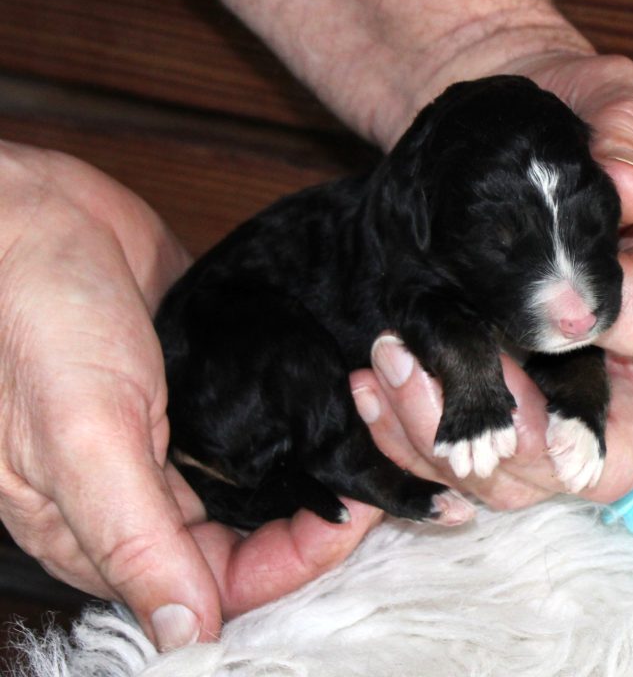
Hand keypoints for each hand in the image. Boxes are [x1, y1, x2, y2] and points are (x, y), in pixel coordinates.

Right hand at [0, 142, 380, 648]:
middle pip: (256, 528)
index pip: (221, 575)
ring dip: (322, 455)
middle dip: (321, 506)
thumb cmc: (33, 322)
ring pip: (270, 470)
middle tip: (379, 468)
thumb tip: (185, 633)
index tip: (352, 517)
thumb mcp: (81, 434)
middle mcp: (152, 484)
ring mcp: (185, 429)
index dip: (292, 559)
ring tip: (371, 421)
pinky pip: (269, 411)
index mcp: (110, 522)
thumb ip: (133, 535)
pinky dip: (308, 408)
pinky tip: (347, 392)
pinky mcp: (208, 378)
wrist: (38, 217)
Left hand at [350, 51, 632, 506]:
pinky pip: (450, 454)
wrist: (500, 145)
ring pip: (509, 475)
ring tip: (387, 363)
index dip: (616, 331)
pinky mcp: (488, 397)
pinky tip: (372, 383)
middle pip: (583, 460)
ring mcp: (542, 392)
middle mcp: (611, 363)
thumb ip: (628, 133)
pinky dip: (405, 434)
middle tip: (429, 367)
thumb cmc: (564, 122)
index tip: (552, 312)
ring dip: (438, 436)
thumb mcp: (610, 100)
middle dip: (510, 435)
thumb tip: (630, 190)